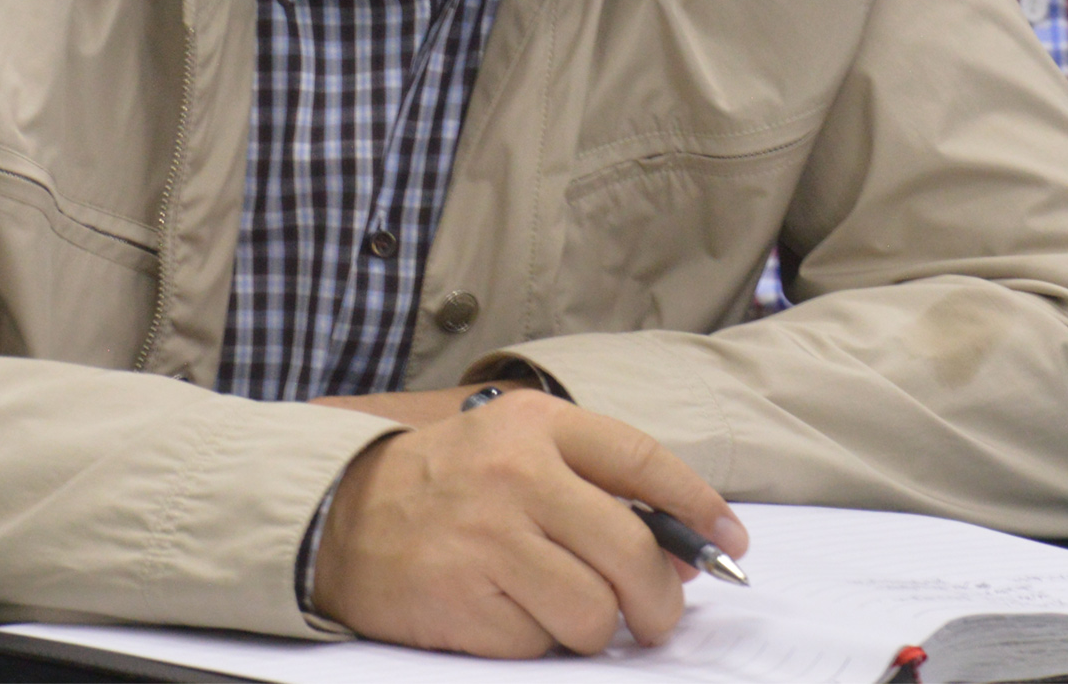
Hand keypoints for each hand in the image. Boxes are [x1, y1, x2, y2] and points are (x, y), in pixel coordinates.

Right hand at [309, 388, 746, 657]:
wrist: (338, 515)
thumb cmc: (444, 483)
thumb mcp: (516, 448)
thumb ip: (594, 484)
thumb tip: (679, 551)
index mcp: (535, 425)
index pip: (642, 461)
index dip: (698, 507)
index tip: (730, 543)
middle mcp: (516, 476)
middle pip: (630, 553)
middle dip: (661, 601)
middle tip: (659, 619)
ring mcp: (488, 540)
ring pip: (593, 611)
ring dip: (597, 628)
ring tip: (569, 613)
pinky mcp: (462, 601)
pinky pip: (540, 643)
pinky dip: (539, 641)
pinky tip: (511, 614)